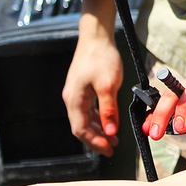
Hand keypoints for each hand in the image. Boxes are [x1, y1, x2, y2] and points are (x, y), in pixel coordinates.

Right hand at [63, 36, 123, 156]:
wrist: (96, 36)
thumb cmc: (101, 57)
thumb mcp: (108, 85)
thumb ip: (108, 110)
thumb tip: (110, 132)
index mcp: (75, 100)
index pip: (81, 129)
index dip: (94, 142)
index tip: (109, 149)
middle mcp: (72, 98)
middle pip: (81, 127)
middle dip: (96, 139)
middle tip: (112, 148)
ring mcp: (76, 93)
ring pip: (85, 119)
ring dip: (98, 130)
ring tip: (112, 138)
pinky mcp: (82, 87)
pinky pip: (88, 109)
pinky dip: (98, 118)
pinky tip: (108, 121)